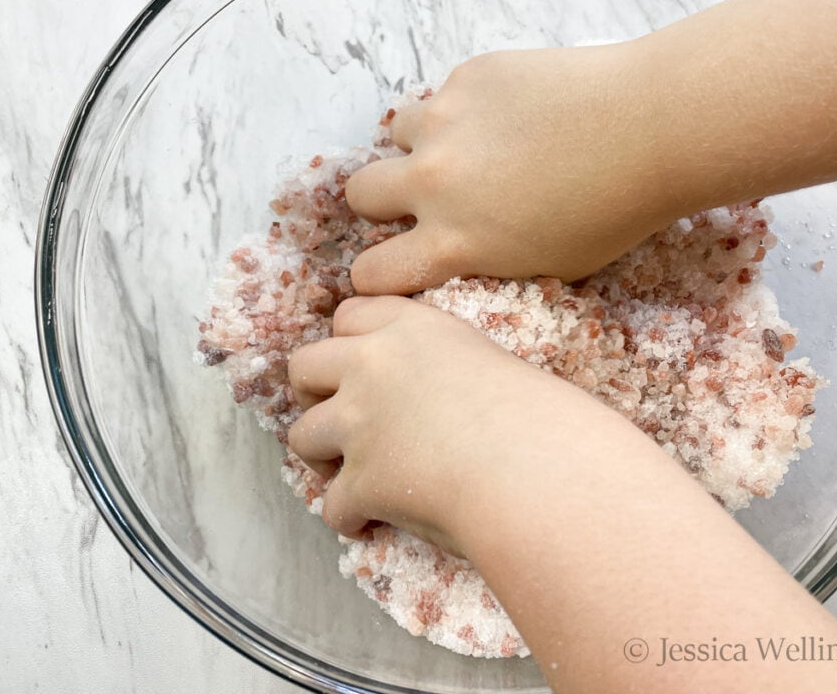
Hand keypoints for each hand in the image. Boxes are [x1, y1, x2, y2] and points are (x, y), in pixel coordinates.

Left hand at [286, 295, 606, 555]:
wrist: (534, 463)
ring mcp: (358, 423)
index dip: (349, 343)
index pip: (350, 315)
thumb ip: (441, 365)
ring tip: (349, 474)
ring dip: (323, 459)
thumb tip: (429, 398)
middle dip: (313, 395)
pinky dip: (349, 516)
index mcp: (409, 327)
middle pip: (304, 367)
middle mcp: (371, 366)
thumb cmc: (535, 414)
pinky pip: (332, 504)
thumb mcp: (485, 361)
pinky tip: (370, 521)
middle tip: (342, 420)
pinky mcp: (360, 481)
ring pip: (301, 437)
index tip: (362, 367)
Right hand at [344, 43, 674, 294]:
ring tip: (472, 145)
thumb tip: (460, 250)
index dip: (378, 274)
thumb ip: (486, 260)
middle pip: (360, 193)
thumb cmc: (613, 214)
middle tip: (423, 197)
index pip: (371, 273)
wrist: (650, 130)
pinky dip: (467, 109)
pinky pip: (445, 95)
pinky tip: (515, 112)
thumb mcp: (546, 268)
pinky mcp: (468, 77)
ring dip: (421, 145)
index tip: (395, 263)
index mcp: (453, 243)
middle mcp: (433, 182)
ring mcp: (445, 122)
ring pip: (396, 133)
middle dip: (382, 201)